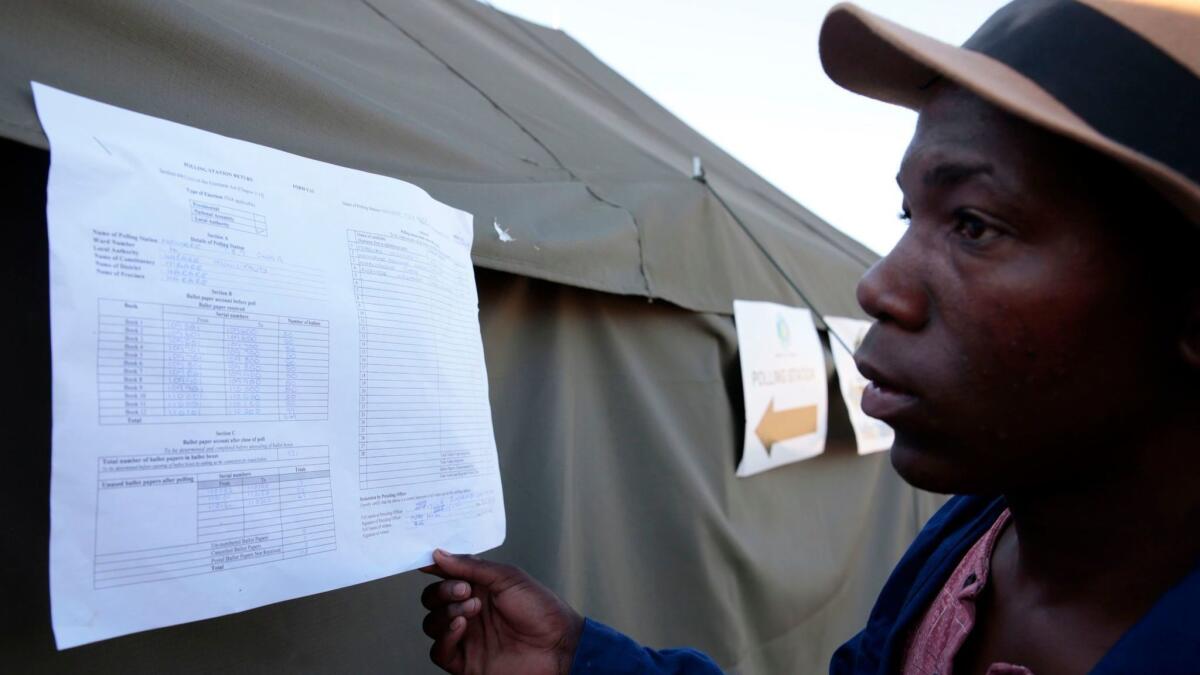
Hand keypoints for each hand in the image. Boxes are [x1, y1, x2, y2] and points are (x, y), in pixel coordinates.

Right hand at [420, 549, 584, 674]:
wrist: (557, 647)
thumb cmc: (541, 611)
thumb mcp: (508, 577)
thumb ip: (472, 567)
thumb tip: (440, 554)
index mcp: (479, 587)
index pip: (445, 576)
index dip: (434, 568)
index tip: (428, 562)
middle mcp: (469, 610)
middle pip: (432, 599)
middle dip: (443, 591)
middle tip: (465, 590)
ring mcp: (466, 636)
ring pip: (432, 623)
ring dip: (446, 613)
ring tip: (472, 609)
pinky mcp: (465, 661)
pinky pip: (438, 651)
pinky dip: (445, 637)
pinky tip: (461, 626)